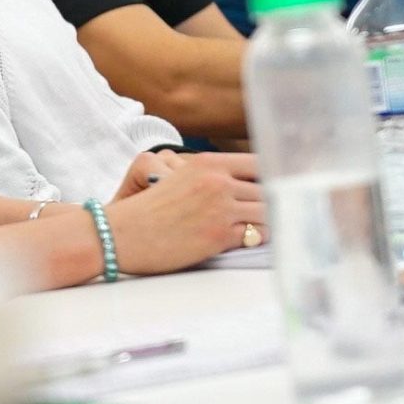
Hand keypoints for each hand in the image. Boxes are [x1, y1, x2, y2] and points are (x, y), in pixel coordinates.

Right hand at [102, 154, 265, 275]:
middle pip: (268, 189)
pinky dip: (258, 238)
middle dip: (275, 202)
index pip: (259, 164)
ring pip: (267, 212)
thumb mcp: (180, 179)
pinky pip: (256, 235)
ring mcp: (219, 208)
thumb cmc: (150, 211)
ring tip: (267, 228)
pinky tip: (250, 239)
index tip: (280, 187)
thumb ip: (213, 178)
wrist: (121, 235)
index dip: (274, 176)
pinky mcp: (218, 235)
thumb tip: (253, 187)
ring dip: (269, 221)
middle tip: (282, 212)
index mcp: (207, 163)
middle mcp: (216, 182)